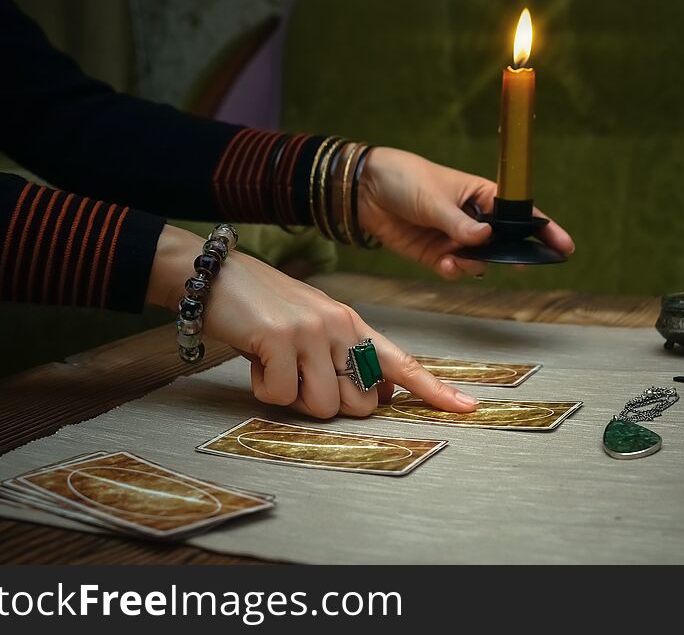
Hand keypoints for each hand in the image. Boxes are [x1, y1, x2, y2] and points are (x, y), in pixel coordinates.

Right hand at [146, 225, 477, 417]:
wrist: (217, 276)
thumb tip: (376, 397)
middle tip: (300, 376)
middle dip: (329, 403)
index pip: (402, 363)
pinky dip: (265, 389)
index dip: (434, 389)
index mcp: (353, 323)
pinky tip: (256, 361)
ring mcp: (312, 332)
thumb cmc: (265, 307)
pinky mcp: (281, 339)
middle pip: (359, 404)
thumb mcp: (315, 325)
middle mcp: (341, 327)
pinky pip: (282, 396)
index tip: (466, 408)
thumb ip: (346, 356)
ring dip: (294, 398)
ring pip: (322, 405)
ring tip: (275, 365)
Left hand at [358, 147, 574, 278]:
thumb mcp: (434, 198)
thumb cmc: (404, 179)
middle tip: (512, 264)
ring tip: (455, 257)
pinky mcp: (436, 255)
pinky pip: (454, 270)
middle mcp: (474, 220)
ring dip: (473, 264)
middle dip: (508, 257)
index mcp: (481, 195)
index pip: (520, 213)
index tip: (563, 247)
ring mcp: (456, 239)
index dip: (543, 229)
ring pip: (479, 262)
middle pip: (504, 244)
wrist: (364, 191)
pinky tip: (442, 262)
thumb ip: (459, 223)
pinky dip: (452, 270)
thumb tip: (486, 238)